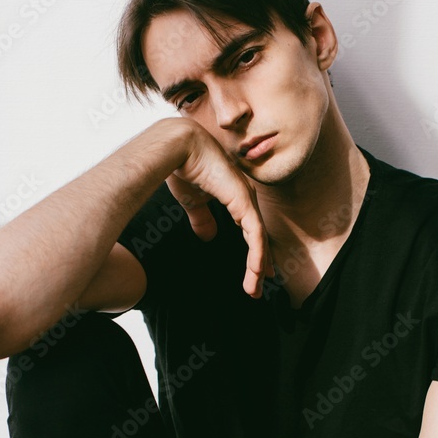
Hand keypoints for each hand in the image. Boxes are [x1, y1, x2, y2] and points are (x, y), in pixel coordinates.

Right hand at [165, 122, 273, 297]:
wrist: (177, 148)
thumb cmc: (183, 167)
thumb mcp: (193, 202)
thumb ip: (202, 219)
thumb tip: (208, 237)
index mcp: (236, 197)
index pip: (250, 229)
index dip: (254, 251)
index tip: (257, 272)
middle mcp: (246, 198)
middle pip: (258, 238)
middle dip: (260, 264)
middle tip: (259, 287)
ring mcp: (247, 200)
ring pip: (259, 241)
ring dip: (258, 267)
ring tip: (254, 290)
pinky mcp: (243, 202)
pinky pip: (255, 235)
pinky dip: (257, 255)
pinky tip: (257, 272)